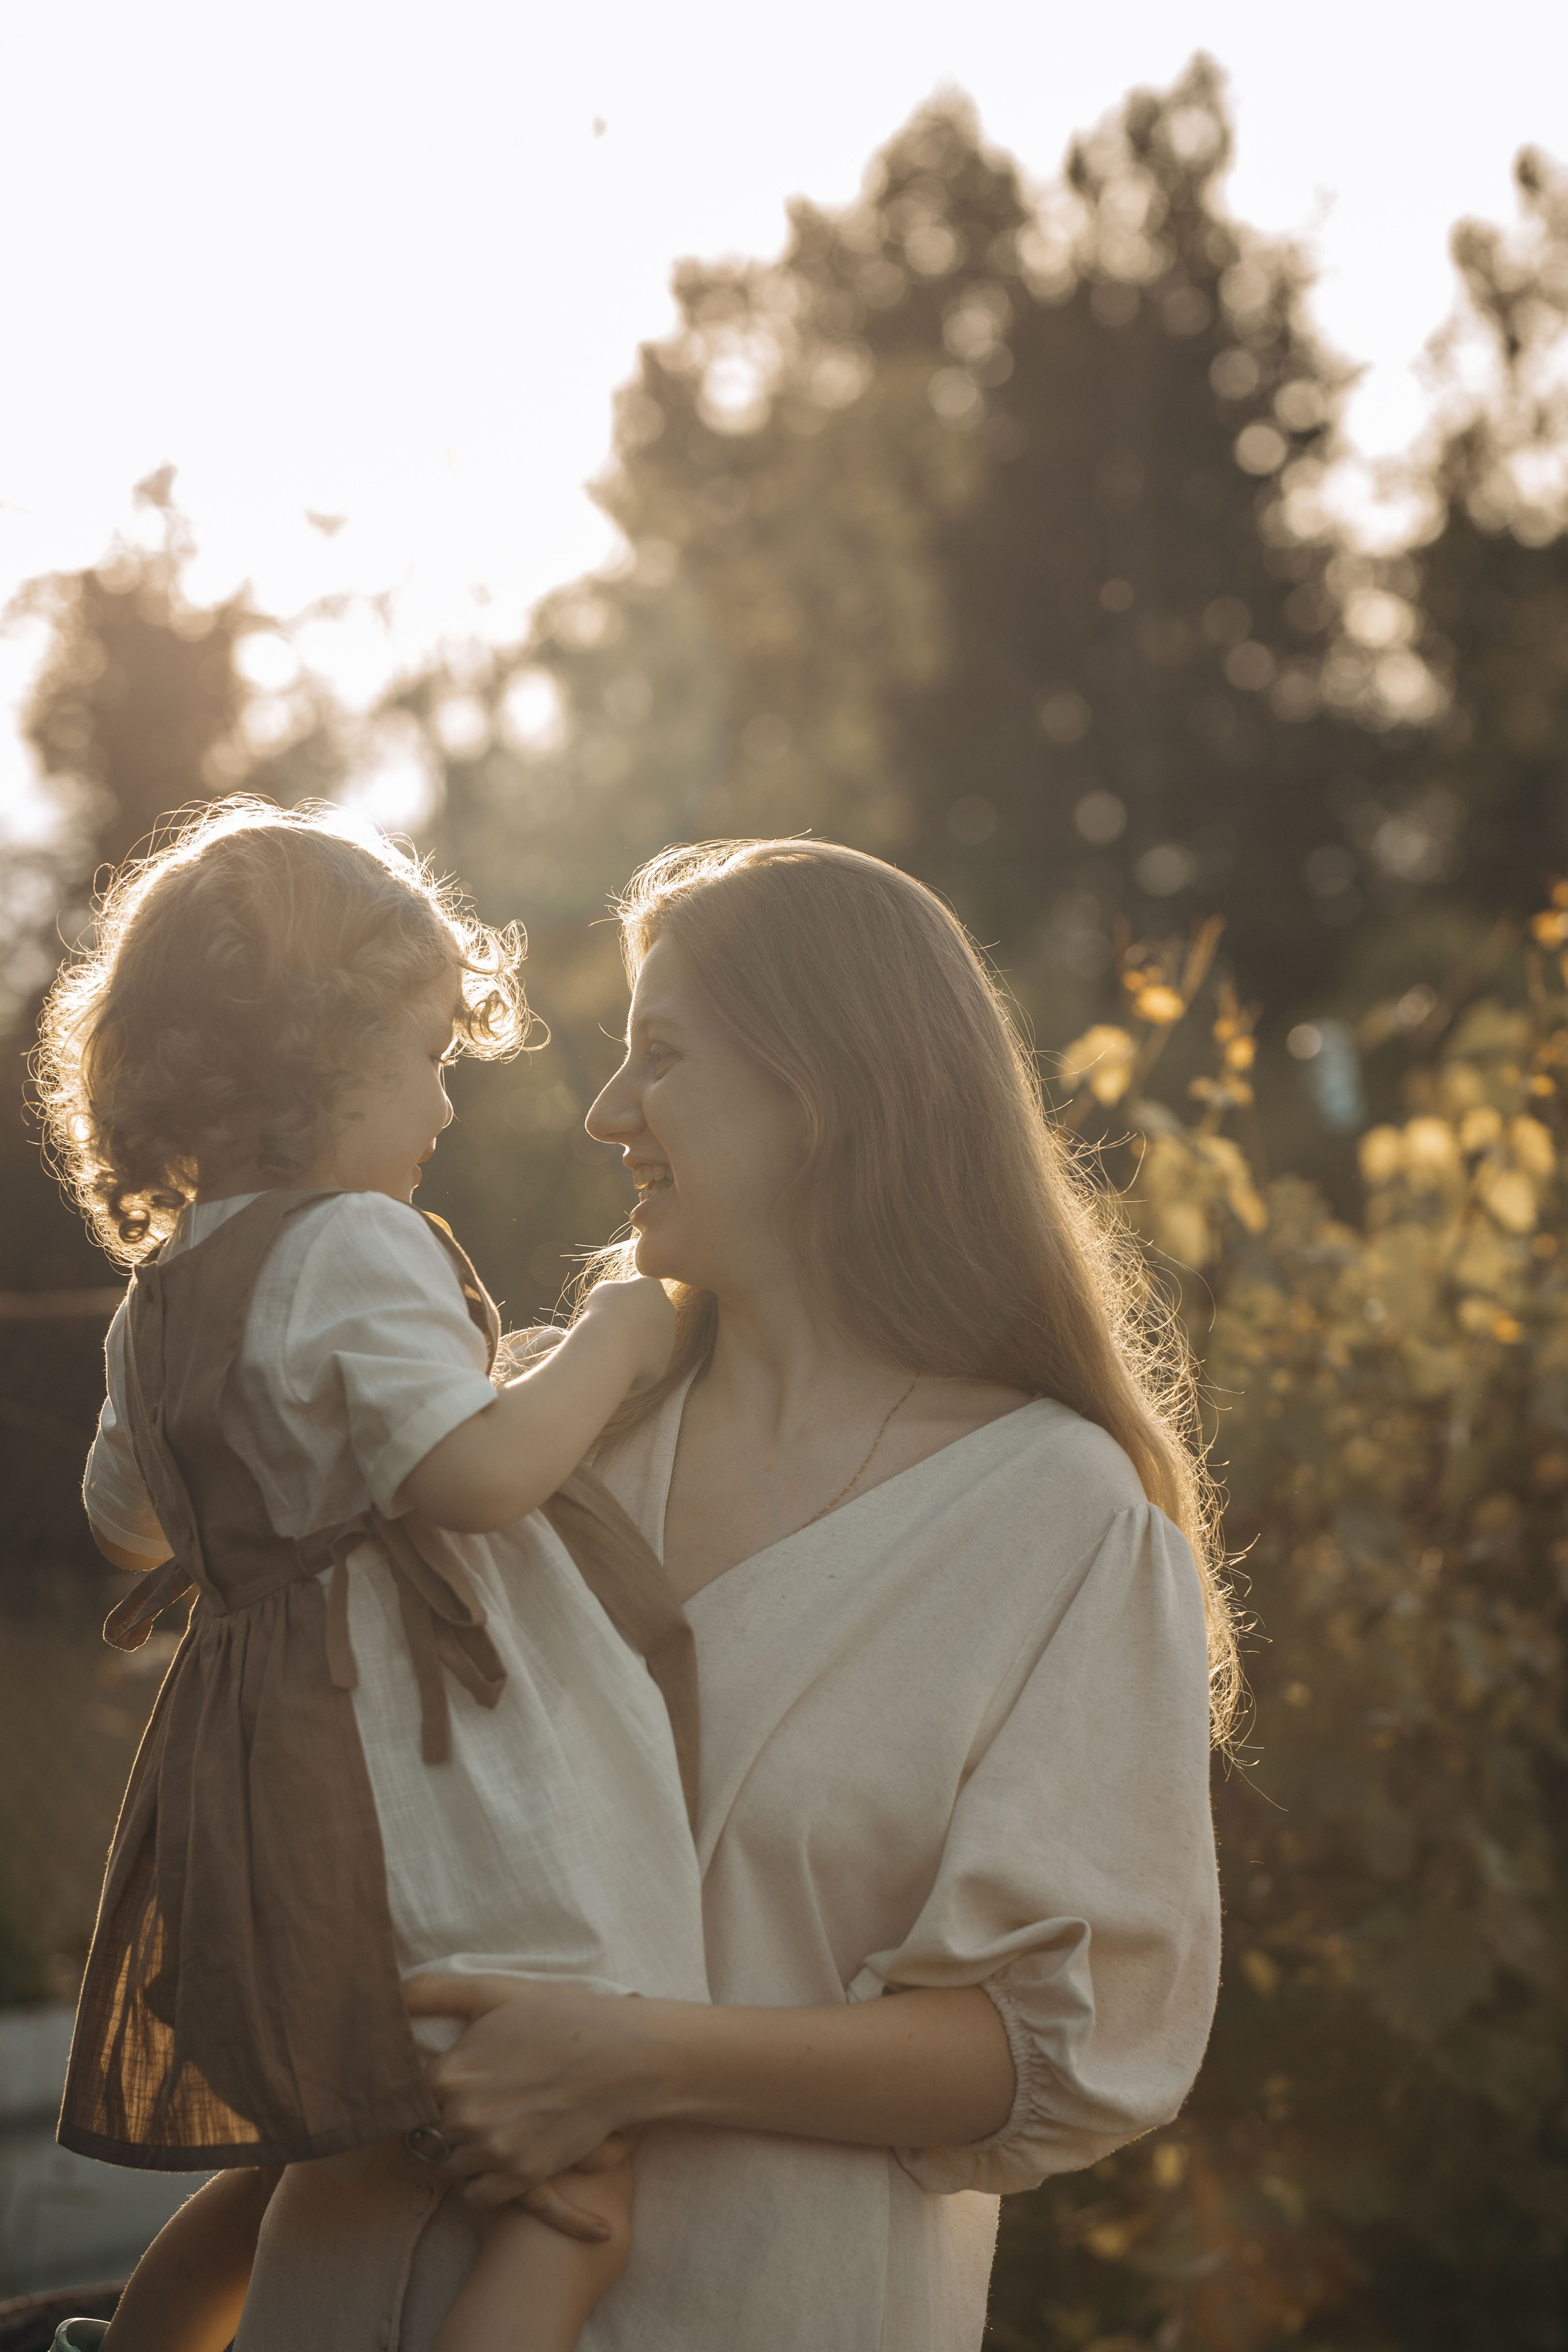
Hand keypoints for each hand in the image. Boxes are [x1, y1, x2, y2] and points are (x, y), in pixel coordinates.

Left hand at [405, 1975, 679, 2209]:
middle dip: (444, 2117)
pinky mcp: (521, 2177)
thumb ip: (435, 1991)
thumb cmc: (561, 2018)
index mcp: (451, 2073)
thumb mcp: (498, 1992)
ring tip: (490, 2123)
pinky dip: (481, 2179)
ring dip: (461, 2150)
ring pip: (448, 2165)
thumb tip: (390, 1994)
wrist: (623, 2059)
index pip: (407, 2093)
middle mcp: (464, 2118)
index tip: (448, 2078)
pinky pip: (475, 2194)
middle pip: (427, 2131)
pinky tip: (500, 2151)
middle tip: (477, 2097)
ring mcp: (492, 2152)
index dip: (426, 2085)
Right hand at [578, 1272, 675, 1390]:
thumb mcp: (604, 1290)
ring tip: (612, 1348)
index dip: (617, 1303)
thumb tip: (622, 1305)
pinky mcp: (663, 1363)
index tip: (605, 1311)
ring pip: (646, 1343)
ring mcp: (669, 1338)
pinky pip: (643, 1365)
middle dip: (630, 1325)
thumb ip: (618, 1293)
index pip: (637, 1293)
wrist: (611, 1344)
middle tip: (609, 1331)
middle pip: (646, 1318)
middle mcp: (667, 1311)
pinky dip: (631, 1366)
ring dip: (631, 1346)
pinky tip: (618, 1363)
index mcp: (653, 1288)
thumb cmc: (604, 1312)